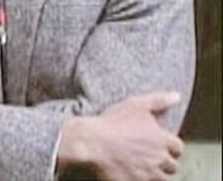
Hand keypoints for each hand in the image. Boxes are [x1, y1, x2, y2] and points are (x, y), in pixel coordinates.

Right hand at [59, 92, 183, 180]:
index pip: (178, 148)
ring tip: (141, 166)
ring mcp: (149, 174)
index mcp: (162, 139)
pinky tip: (131, 172)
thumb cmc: (112, 123)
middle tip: (148, 156)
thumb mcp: (135, 105)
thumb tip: (176, 95)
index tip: (158, 145)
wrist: (90, 142)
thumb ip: (158, 101)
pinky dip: (141, 179)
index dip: (169, 147)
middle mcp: (159, 158)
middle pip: (172, 166)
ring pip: (161, 178)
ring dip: (154, 173)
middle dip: (163, 162)